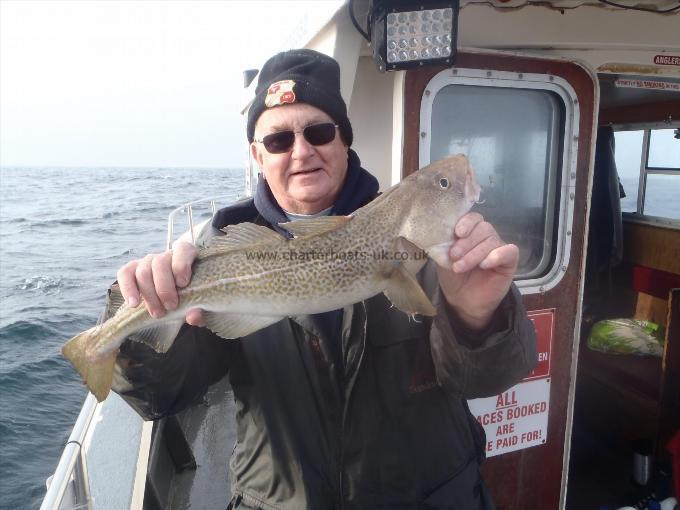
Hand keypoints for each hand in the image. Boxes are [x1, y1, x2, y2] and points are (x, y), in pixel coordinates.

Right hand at [116, 241, 203, 325]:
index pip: (182, 250)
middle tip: (171, 307)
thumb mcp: (201, 302)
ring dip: (149, 295)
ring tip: (158, 313)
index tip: (183, 283)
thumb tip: (193, 317)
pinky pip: (125, 274)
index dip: (181, 265)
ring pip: (143, 271)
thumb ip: (200, 309)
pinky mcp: (133, 270)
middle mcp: (166, 255)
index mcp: (186, 254)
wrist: (177, 298)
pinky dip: (127, 289)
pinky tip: (134, 304)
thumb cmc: (193, 296)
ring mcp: (148, 261)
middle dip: (164, 288)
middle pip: (160, 263)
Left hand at [436, 212, 518, 329]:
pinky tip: (484, 265)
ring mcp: (499, 248)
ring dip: (474, 254)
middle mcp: (486, 237)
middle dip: (466, 242)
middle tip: (454, 256)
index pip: (473, 218)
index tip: (457, 233)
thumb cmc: (453, 277)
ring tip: (460, 267)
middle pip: (483, 228)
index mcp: (471, 232)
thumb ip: (444, 243)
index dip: (466, 222)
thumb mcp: (443, 258)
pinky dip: (496, 256)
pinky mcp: (510, 261)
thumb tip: (440, 230)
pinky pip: (509, 251)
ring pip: (492, 240)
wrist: (462, 301)